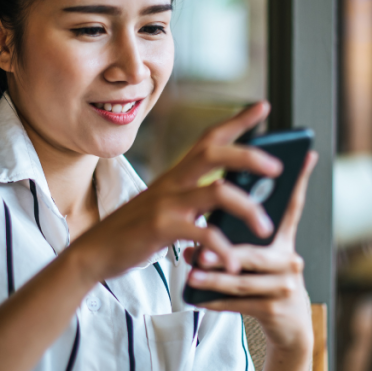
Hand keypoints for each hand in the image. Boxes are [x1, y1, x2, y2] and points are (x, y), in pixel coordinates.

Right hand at [69, 102, 282, 283]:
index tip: (263, 106)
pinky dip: (224, 249)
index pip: (209, 138)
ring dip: (249, 209)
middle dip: (250, 155)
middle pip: (215, 153)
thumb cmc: (135, 232)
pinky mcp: (162, 228)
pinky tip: (233, 264)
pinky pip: (203, 234)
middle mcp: (173, 182)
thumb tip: (235, 201)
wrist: (93, 253)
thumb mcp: (166, 208)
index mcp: (176, 175)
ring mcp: (167, 203)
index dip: (237, 120)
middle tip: (278, 166)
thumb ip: (195, 202)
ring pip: (218, 191)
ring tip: (265, 229)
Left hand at [184, 150, 318, 352]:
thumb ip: (240, 232)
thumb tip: (210, 209)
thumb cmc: (265, 282)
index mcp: (284, 240)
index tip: (304, 155)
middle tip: (199, 246)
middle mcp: (290, 260)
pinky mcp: (274, 310)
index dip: (298, 180)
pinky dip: (214, 300)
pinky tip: (195, 296)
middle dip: (226, 250)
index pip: (291, 205)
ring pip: (243, 280)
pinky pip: (239, 303)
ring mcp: (284, 286)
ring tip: (191, 272)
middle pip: (255, 251)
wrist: (289, 327)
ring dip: (213, 278)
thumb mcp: (259, 254)